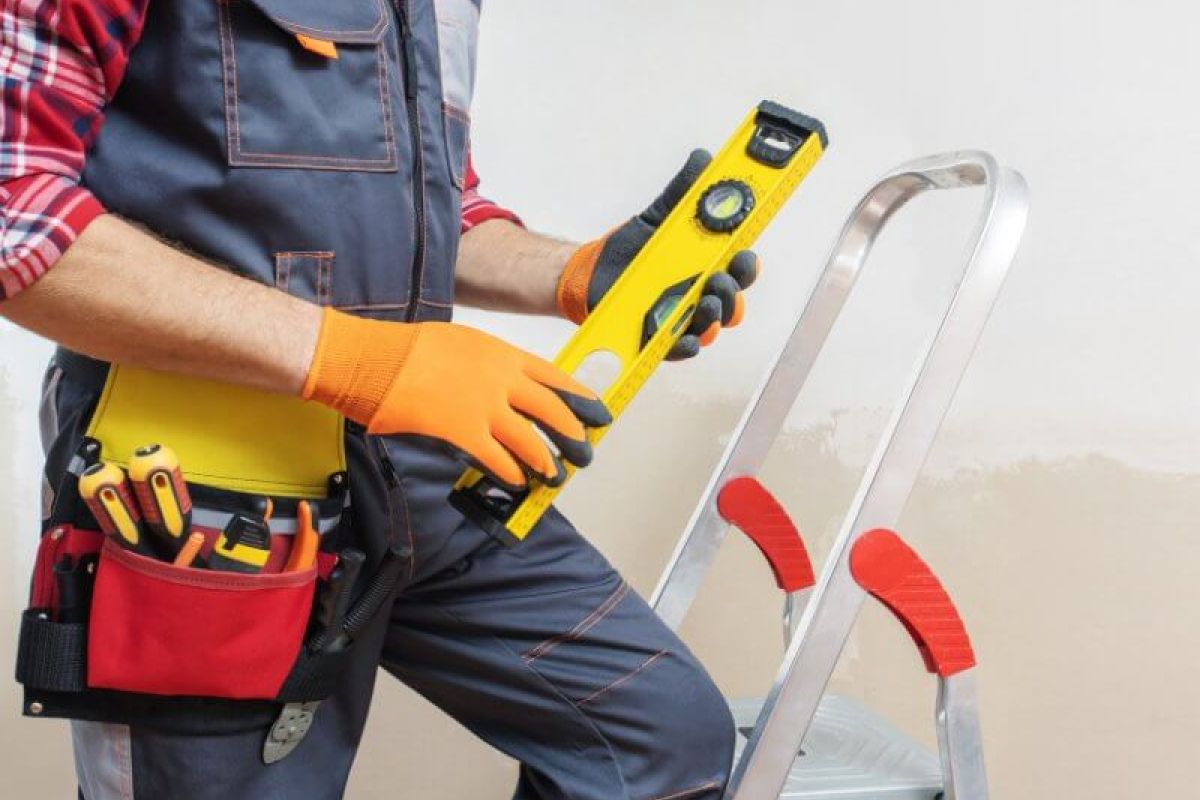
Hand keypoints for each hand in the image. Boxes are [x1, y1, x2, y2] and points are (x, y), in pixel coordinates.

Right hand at [303, 309, 611, 488]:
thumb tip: (505, 386)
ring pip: (530, 440)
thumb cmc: (407, 349)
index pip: (555, 377)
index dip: (580, 398)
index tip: (597, 411)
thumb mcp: (460, 343)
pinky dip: (512, 473)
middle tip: (584, 450)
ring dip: (546, 462)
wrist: (373, 359)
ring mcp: (484, 406)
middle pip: (552, 410)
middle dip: (573, 435)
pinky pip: (499, 458)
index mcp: (501, 353)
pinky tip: (518, 481)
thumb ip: (488, 364)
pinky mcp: (462, 432)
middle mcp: (500, 378)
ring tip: (555, 475)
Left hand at [555, 150, 759, 359]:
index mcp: (707, 264)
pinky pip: (681, 346)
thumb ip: (682, 191)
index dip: (747, 265)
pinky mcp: (660, 337)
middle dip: (732, 290)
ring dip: (715, 314)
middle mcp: (699, 293)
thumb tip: (703, 158)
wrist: (591, 273)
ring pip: (711, 323)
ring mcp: (682, 317)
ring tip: (706, 301)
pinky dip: (689, 344)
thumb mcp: (659, 217)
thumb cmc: (632, 248)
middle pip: (731, 298)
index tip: (744, 255)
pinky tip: (690, 338)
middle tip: (720, 279)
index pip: (738, 268)